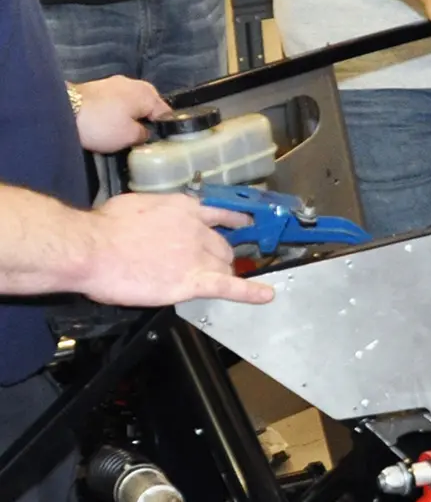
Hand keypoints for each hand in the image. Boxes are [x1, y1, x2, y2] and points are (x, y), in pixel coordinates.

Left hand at [71, 75, 169, 151]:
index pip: (166, 113)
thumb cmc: (101, 124)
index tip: (159, 142)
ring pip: (130, 102)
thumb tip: (145, 132)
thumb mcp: (130, 137)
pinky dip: (115, 110)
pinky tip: (109, 122)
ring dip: (129, 114)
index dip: (164, 129)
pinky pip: (114, 100)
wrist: (60, 110)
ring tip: (123, 131)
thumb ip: (145, 134)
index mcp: (147, 93)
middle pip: (148, 105)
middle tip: (141, 137)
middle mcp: (133, 83)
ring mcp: (113, 82)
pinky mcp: (96, 87)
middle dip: (146, 119)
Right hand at [74, 193, 274, 305]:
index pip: (217, 214)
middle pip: (222, 246)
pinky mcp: (194, 281)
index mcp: (183, 208)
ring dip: (220, 273)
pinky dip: (251, 292)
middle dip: (219, 255)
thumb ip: (155, 213)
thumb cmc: (103, 228)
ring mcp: (198, 256)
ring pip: (224, 266)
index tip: (243, 224)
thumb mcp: (134, 205)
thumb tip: (155, 220)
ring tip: (209, 281)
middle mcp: (197, 229)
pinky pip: (230, 287)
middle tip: (206, 265)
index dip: (231, 222)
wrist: (92, 249)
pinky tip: (266, 295)